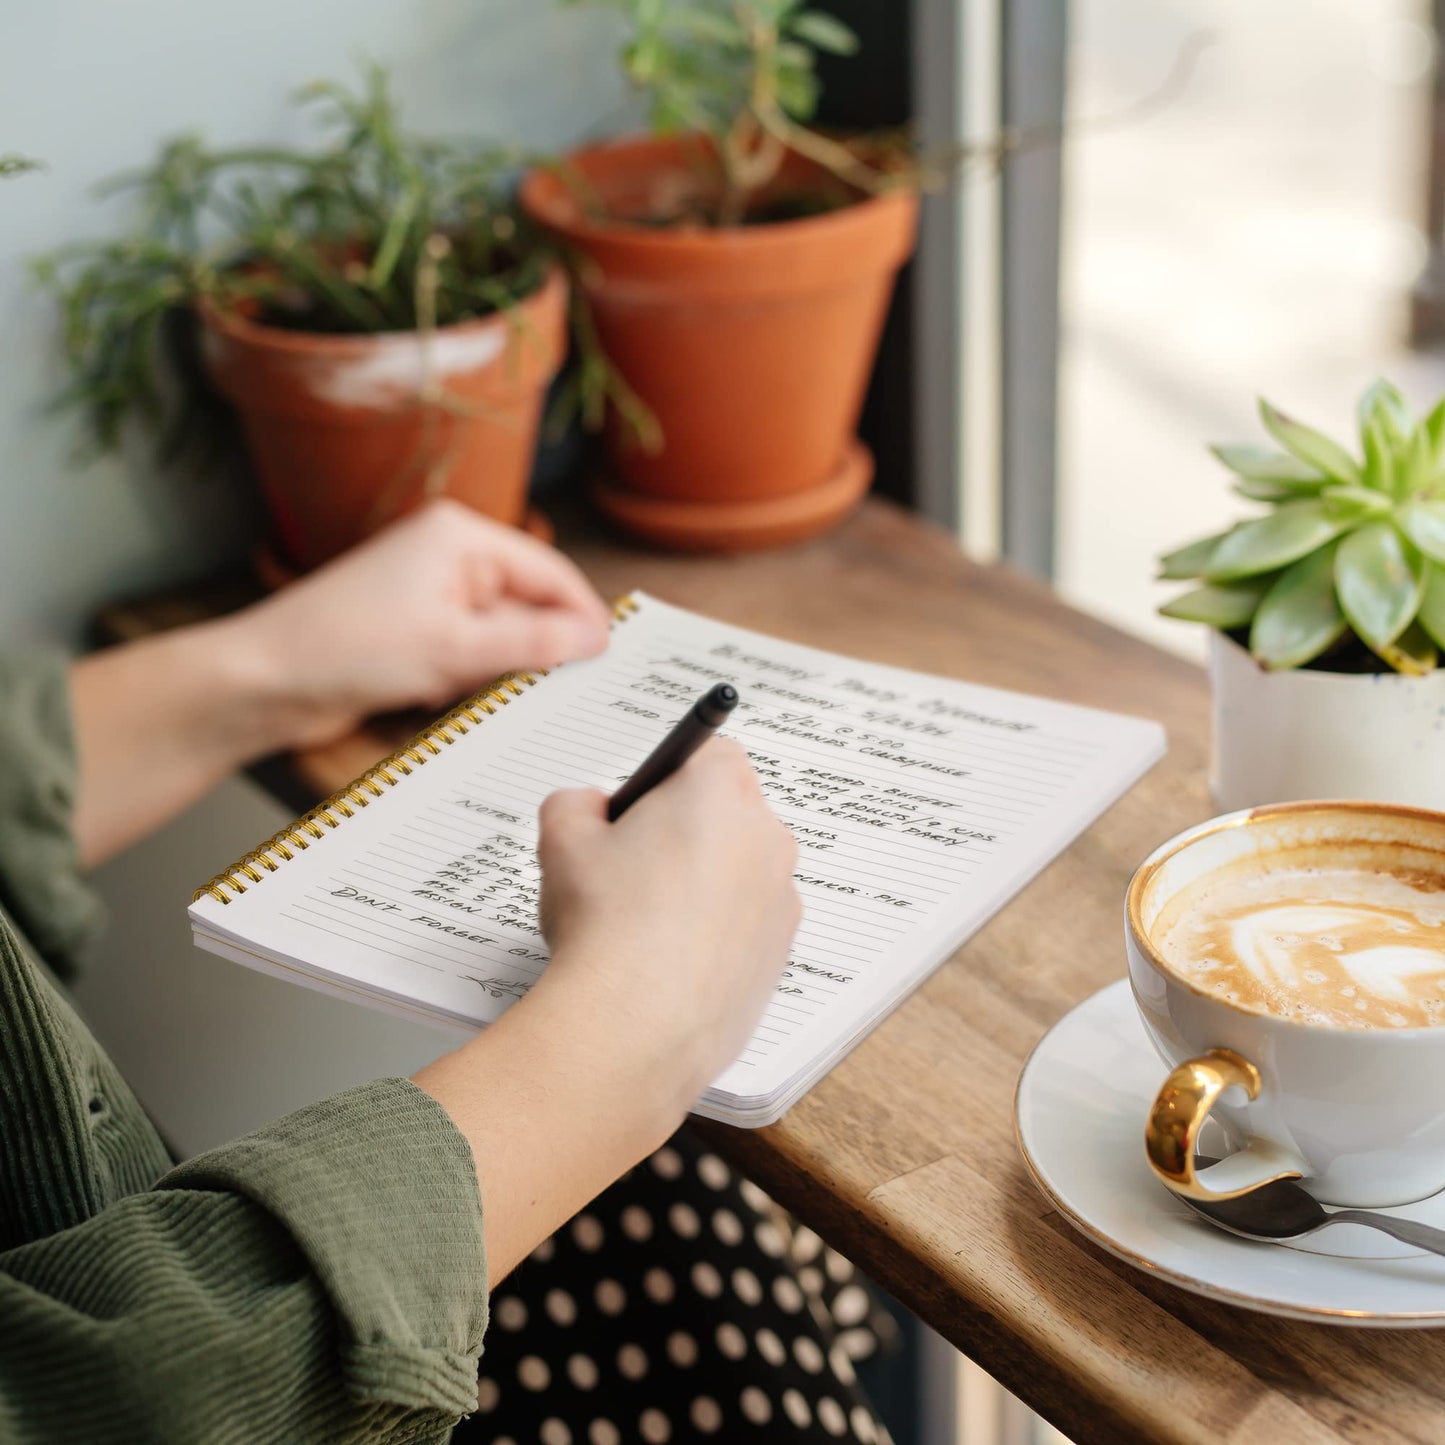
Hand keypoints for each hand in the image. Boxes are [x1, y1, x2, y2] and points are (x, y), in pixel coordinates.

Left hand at [229, 499, 611, 748]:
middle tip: (566, 691)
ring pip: (500, 637)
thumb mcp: (453, 648)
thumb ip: (532, 642)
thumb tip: (593, 638)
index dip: (582, 617)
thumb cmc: (342, 649)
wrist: (263, 684)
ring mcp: (431, 597)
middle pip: (528, 604)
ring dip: (502, 670)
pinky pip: (471, 656)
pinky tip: (455, 700)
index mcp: (459, 537)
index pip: (549, 572)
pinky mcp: (416, 634)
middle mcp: (448, 559)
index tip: (610, 659)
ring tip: (496, 696)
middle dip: (540, 649)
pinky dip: (473, 681)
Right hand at [412, 738, 798, 1278]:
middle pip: (727, 814)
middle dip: (683, 831)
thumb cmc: (604, 923)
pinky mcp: (779, 958)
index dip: (668, 775)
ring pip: (737, 875)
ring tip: (639, 926)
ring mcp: (781, 901)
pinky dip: (712, 938)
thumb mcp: (561, 837)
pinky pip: (744, 929)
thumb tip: (592, 811)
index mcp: (721, 791)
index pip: (710, 751)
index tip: (637, 805)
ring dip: (700, 887)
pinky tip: (662, 965)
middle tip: (627, 867)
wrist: (634, 1027)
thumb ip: (576, 804)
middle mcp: (766, 838)